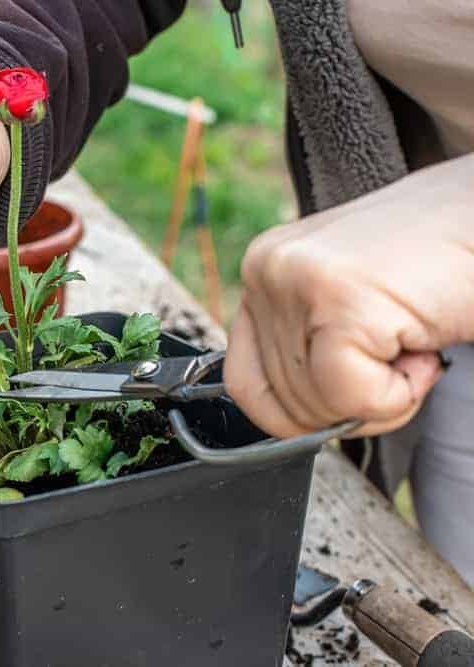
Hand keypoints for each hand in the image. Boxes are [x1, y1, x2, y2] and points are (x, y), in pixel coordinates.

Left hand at [225, 155, 473, 437]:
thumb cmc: (445, 261)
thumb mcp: (352, 304)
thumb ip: (306, 347)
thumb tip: (287, 420)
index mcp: (266, 269)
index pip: (243, 382)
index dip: (302, 412)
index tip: (352, 388)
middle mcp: (267, 269)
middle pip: (279, 403)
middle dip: (351, 403)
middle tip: (401, 354)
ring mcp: (295, 280)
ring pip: (316, 406)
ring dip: (383, 394)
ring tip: (413, 338)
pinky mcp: (337, 298)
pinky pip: (352, 398)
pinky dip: (400, 395)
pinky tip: (422, 347)